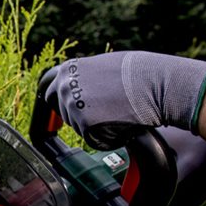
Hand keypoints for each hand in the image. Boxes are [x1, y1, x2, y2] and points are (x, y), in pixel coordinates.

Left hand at [39, 51, 205, 148]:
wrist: (158, 84)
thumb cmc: (139, 73)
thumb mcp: (103, 65)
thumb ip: (84, 76)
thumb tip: (74, 85)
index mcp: (67, 70)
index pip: (48, 90)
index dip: (54, 102)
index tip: (55, 110)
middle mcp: (65, 87)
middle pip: (64, 112)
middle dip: (81, 115)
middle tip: (107, 110)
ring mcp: (73, 107)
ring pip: (79, 128)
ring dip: (96, 126)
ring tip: (120, 112)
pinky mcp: (86, 125)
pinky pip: (93, 140)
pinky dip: (108, 137)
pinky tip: (123, 123)